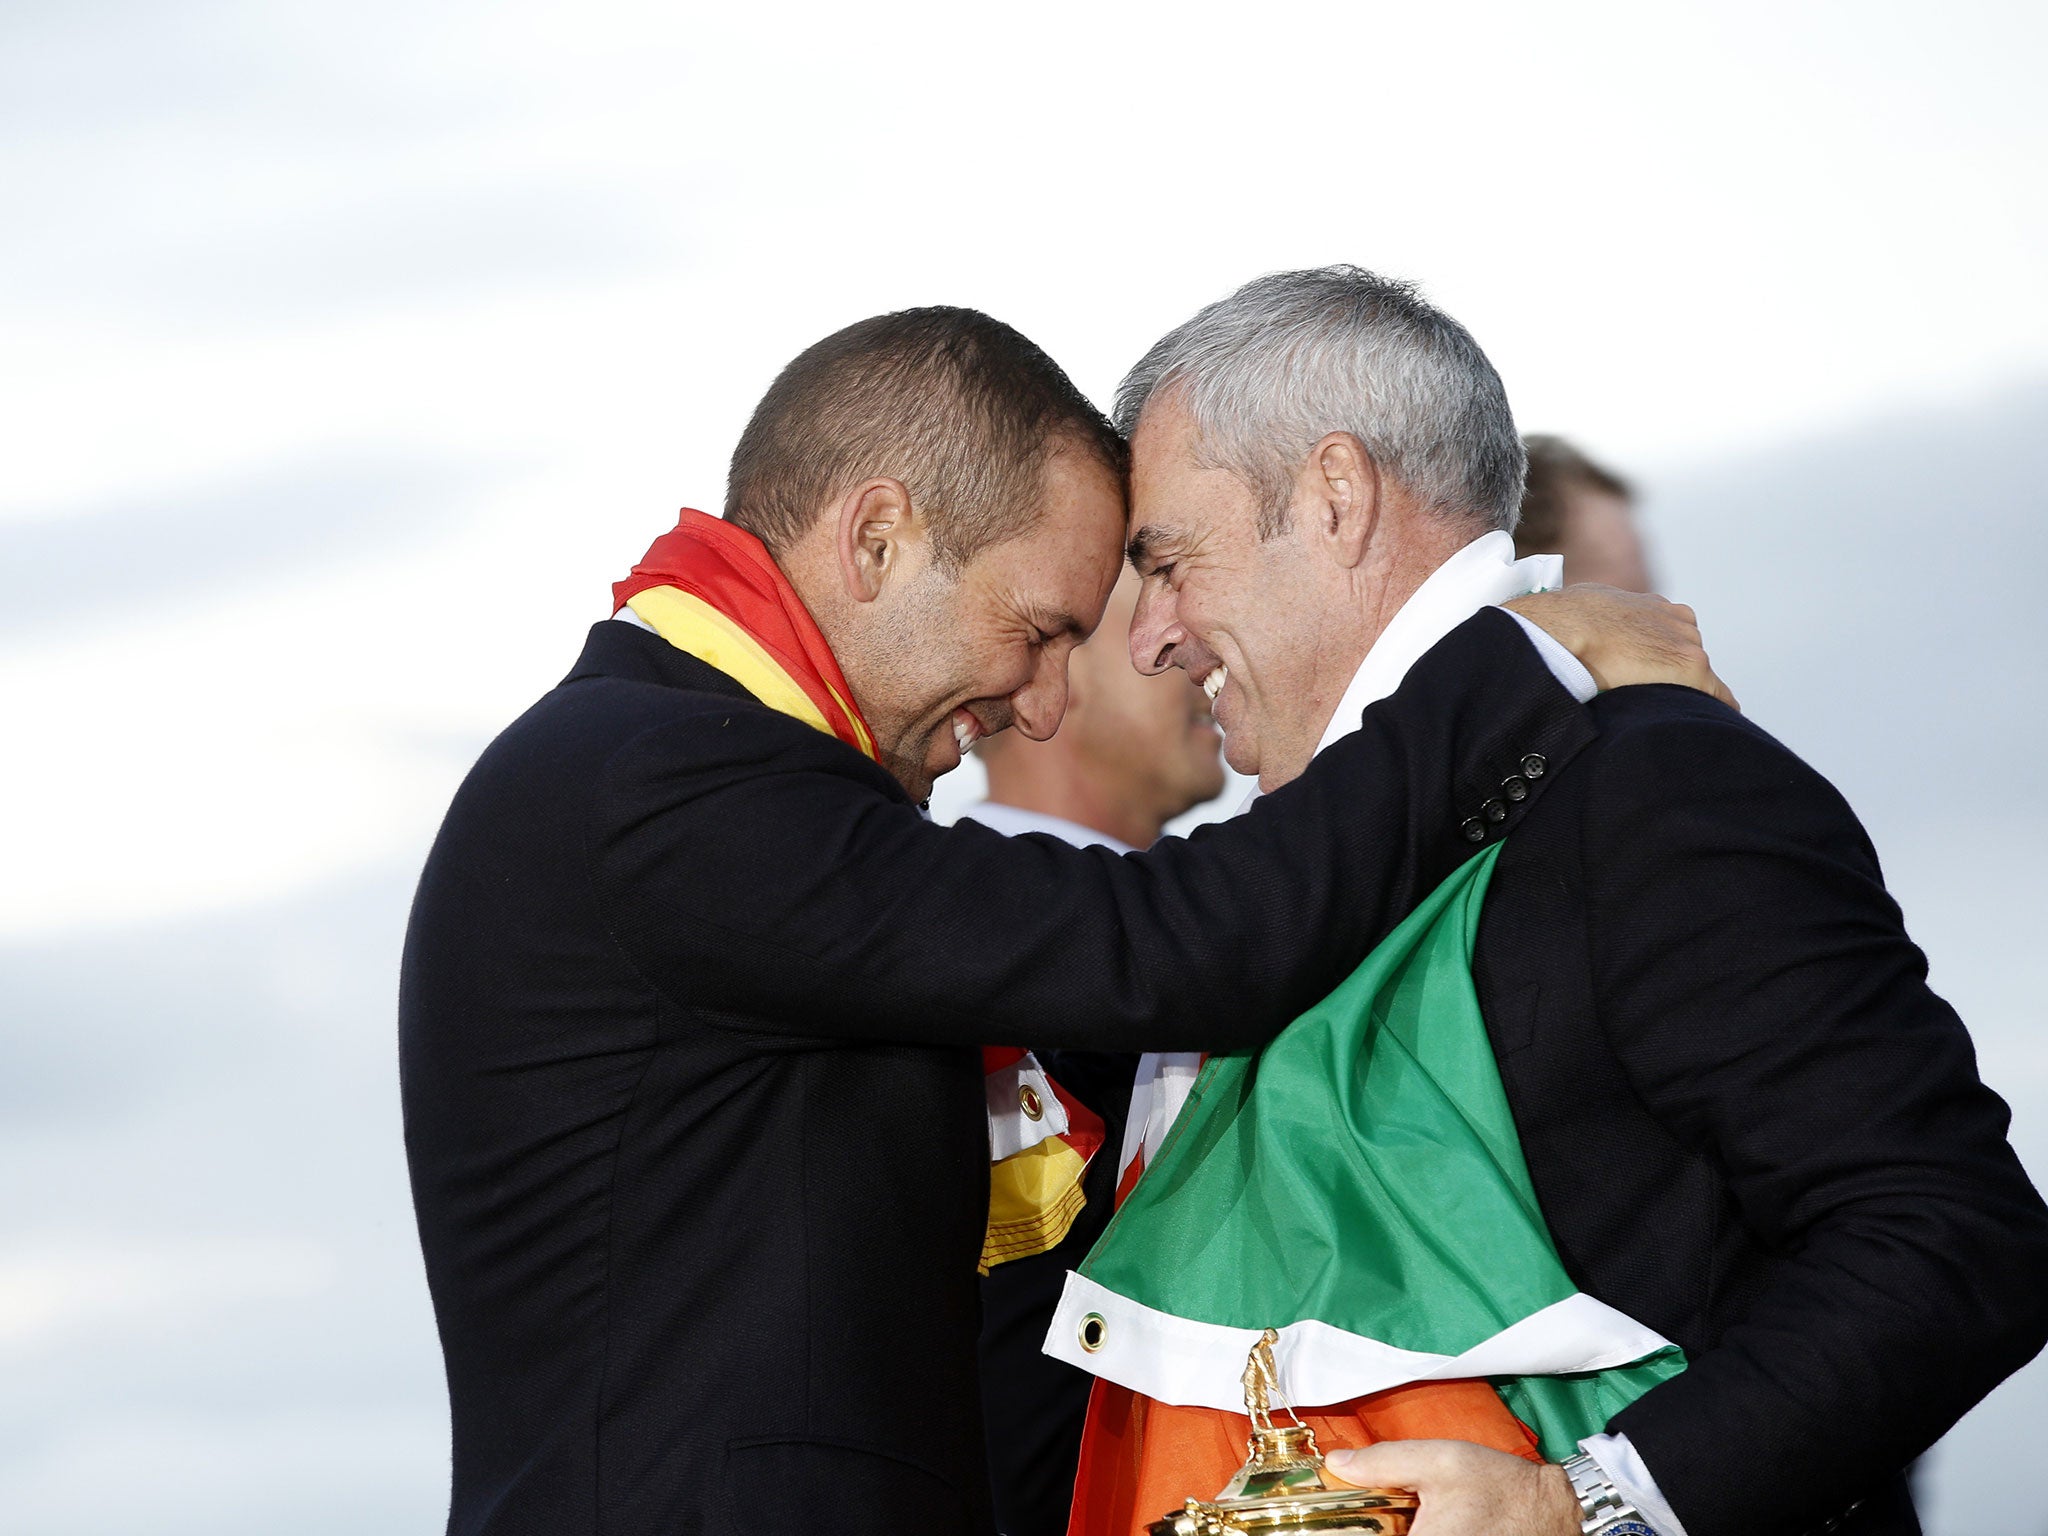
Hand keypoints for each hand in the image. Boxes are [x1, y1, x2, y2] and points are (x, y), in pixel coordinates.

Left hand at [1324, 1440, 1579, 1535]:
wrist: (1552, 1512)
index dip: (1349, 1530)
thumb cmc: (1501, 1487)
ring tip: (1402, 1517)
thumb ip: (1384, 1461)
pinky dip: (1416, 1534)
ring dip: (1392, 1532)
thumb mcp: (1440, 1461)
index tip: (1341, 1519)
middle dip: (1379, 1527)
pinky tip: (1423, 1524)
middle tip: (1386, 1511)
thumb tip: (1339, 1463)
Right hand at [1506, 585, 1738, 711]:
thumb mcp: (1586, 607)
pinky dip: (1715, 710)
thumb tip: (1584, 628)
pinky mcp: (1690, 665)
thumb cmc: (1564, 619)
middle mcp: (1678, 619)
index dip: (1660, 662)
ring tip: (1668, 716)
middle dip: (1674, 678)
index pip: (1672, 638)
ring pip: (1700, 678)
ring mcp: (1687, 641)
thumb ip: (1600, 618)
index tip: (1652, 681)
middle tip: (1654, 702)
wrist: (1564, 628)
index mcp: (1654, 606)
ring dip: (1687, 694)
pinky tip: (1713, 725)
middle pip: (1688, 656)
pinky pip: (1717, 695)